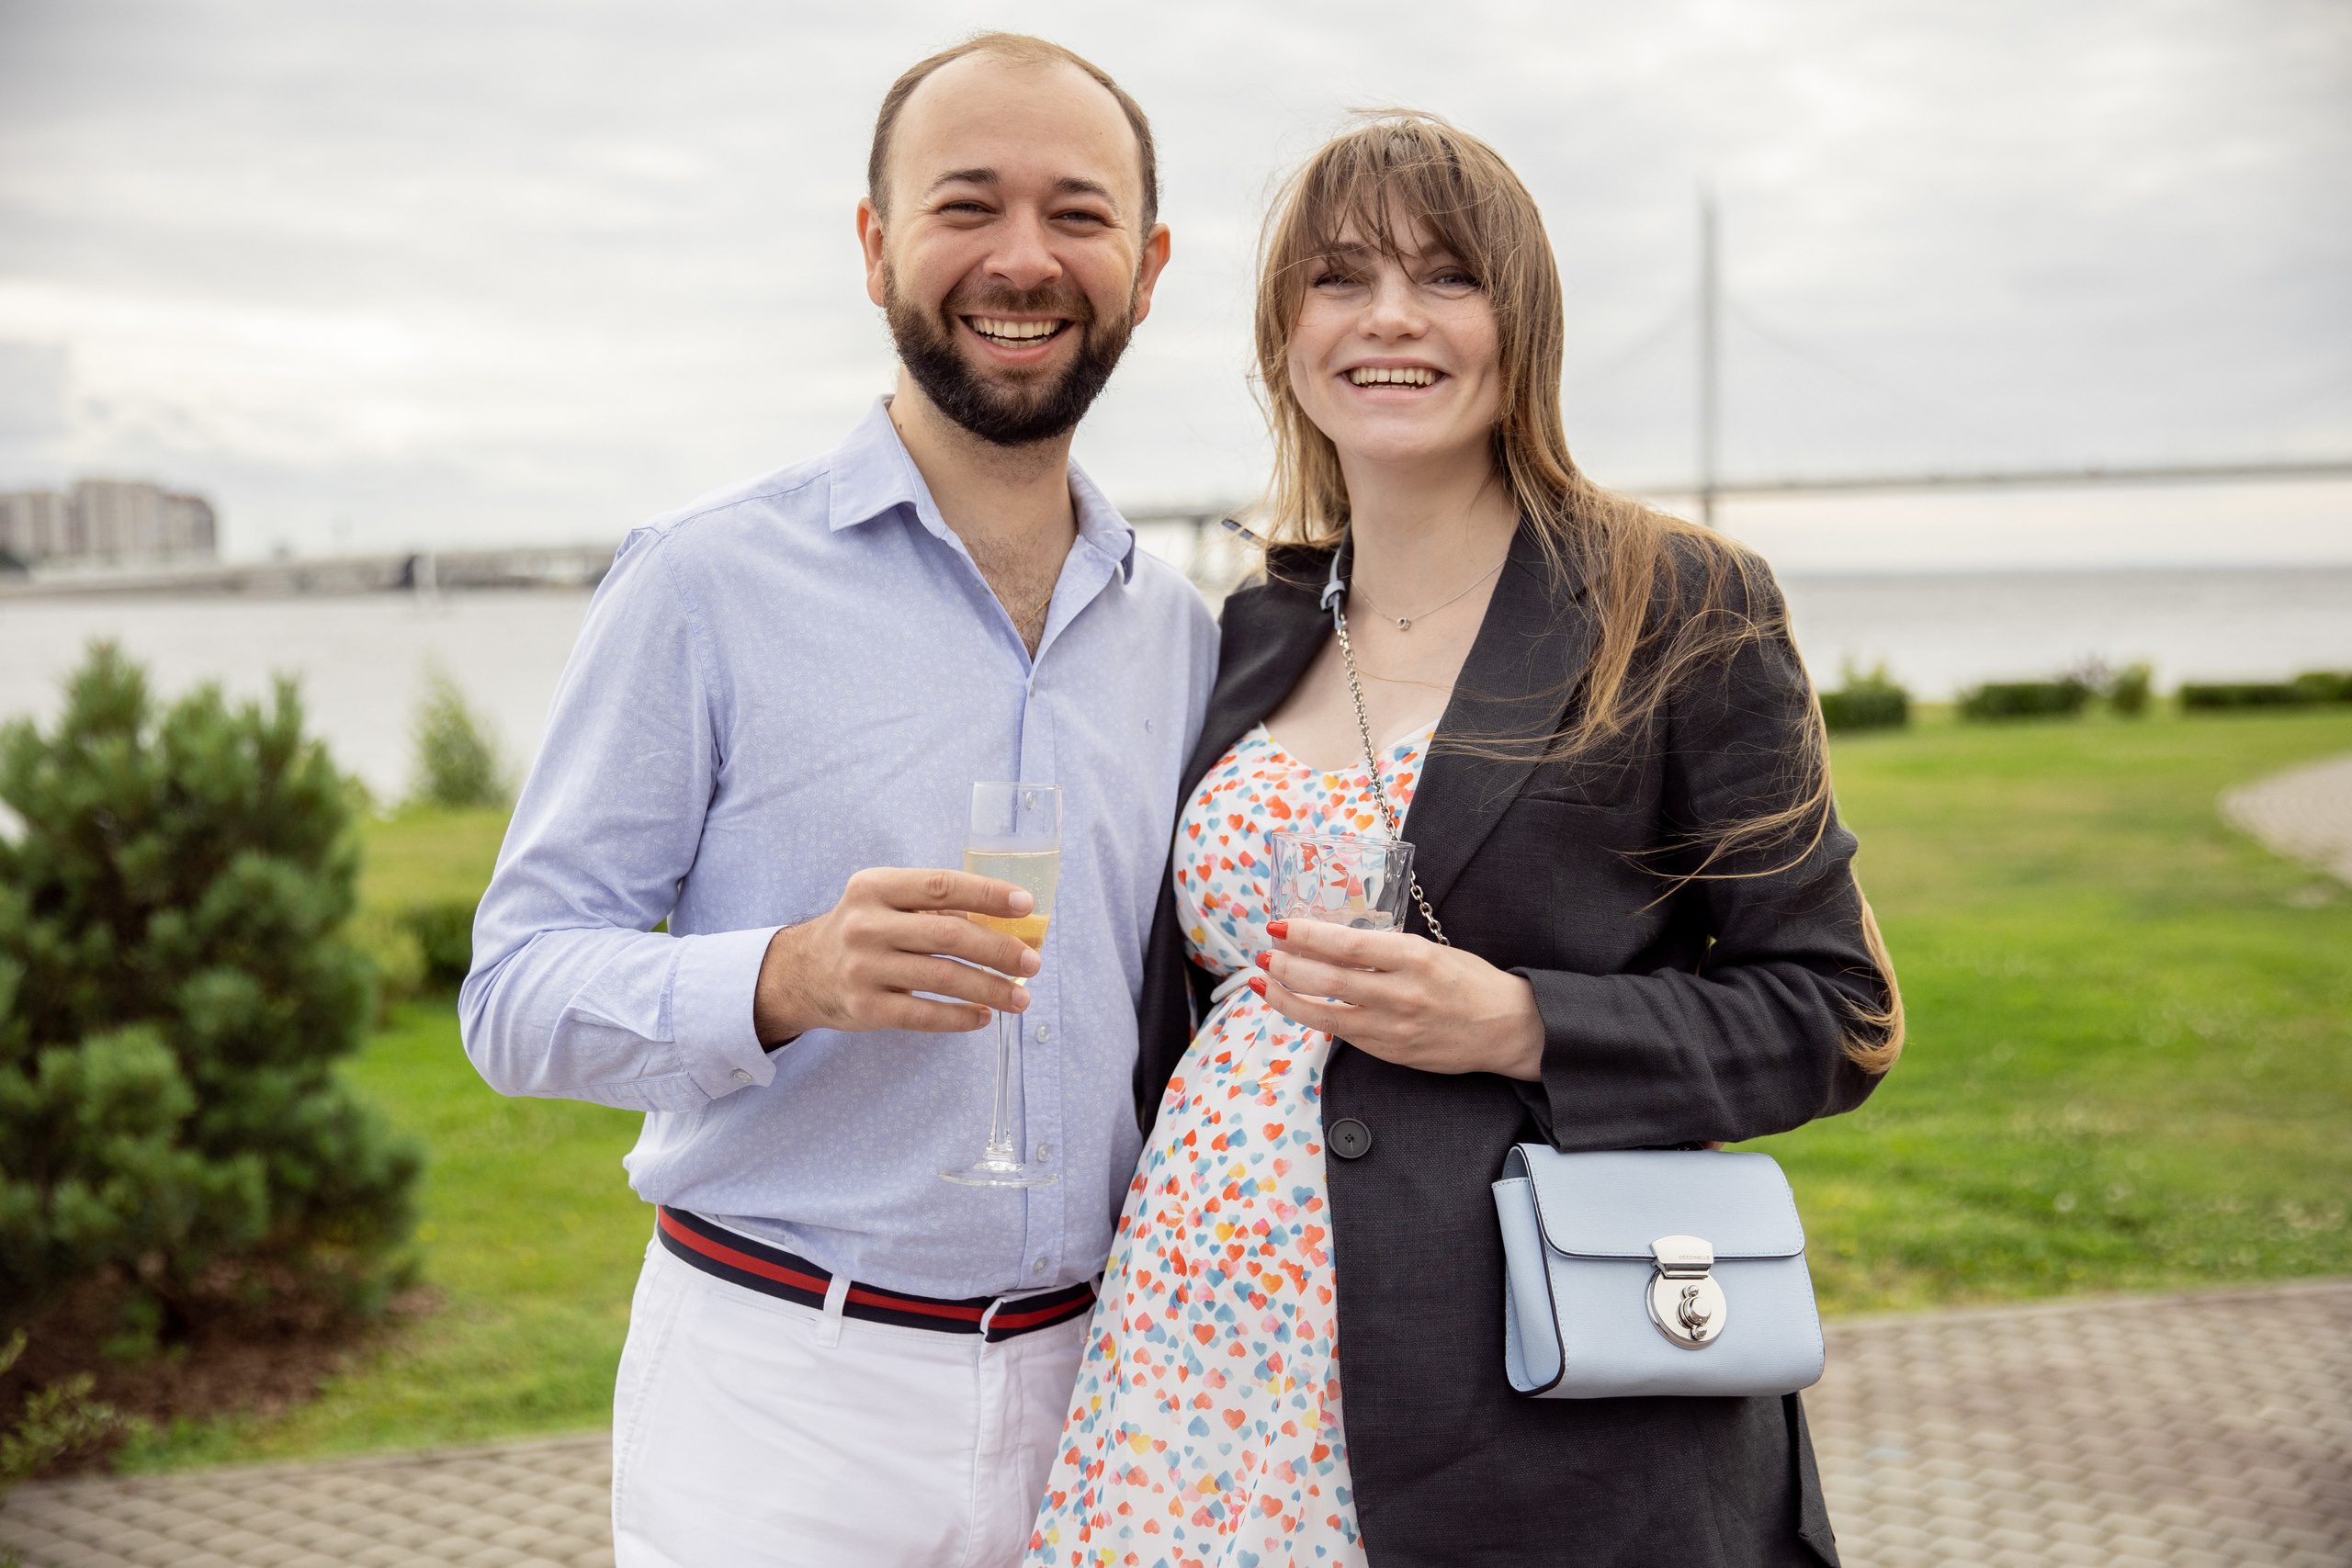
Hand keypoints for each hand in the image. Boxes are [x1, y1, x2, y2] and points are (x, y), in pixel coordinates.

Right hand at [753, 868, 1041, 1044]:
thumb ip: (933, 906)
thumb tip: (1005, 922)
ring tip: (1020, 997)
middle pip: (949, 935)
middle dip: (999, 950)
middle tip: (1032, 963)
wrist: (802, 973)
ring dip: (990, 989)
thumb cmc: (862, 932)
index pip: (941, 885)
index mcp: (874, 887)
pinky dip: (960, 1018)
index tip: (1025, 906)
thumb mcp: (884, 903)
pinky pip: (924, 1015)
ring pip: (943, 979)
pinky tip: (983, 1016)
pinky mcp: (865, 1008)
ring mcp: (864, 969)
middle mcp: (866, 925)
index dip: (987, 894)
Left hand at [1249, 918, 1544, 1079]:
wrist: (1507, 1029)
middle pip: (1328, 979)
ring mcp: (1393, 1027)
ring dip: (1287, 995)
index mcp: (1415, 958)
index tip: (1279, 926)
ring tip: (1262, 979)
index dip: (1306, 935)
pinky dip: (1310, 1017)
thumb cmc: (1470, 981)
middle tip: (1263, 951)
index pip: (1347, 945)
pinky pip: (1340, 1034)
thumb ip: (1387, 948)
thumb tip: (1334, 940)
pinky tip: (1292, 1004)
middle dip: (1286, 964)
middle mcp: (1401, 994)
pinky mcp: (1389, 1052)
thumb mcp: (1433, 950)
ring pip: (1324, 1013)